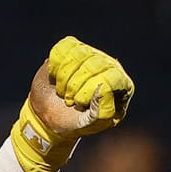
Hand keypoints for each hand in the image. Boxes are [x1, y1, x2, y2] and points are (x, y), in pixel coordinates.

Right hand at [15, 36, 134, 171]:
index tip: (79, 103)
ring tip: (62, 91)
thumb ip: (100, 111)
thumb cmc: (73, 121)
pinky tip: (55, 77)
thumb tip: (101, 87)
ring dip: (64, 77)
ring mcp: (92, 54)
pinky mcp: (73, 48)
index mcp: (121, 85)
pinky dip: (56, 65)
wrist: (49, 115)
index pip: (112, 78)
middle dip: (75, 86)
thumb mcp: (89, 124)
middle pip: (94, 64)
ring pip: (79, 53)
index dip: (91, 91)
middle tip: (69, 101)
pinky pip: (65, 47)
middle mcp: (109, 66)